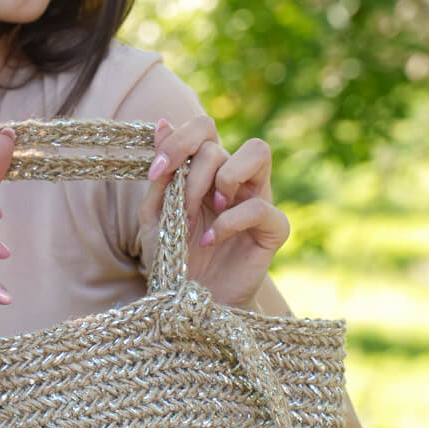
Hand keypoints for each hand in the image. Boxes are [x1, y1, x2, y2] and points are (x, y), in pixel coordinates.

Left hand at [138, 116, 289, 308]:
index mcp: (206, 171)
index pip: (203, 128)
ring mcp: (256, 200)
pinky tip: (211, 240)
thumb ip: (162, 174)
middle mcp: (234, 180)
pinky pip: (261, 207)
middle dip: (193, 174)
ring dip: (224, 176)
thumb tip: (162, 122)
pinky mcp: (273, 230)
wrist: (189, 304)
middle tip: (182, 209)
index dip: (178, 141)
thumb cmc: (174, 259)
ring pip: (258, 152)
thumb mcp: (156, 215)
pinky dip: (231, 221)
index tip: (155, 172)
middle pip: (221, 143)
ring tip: (208, 209)